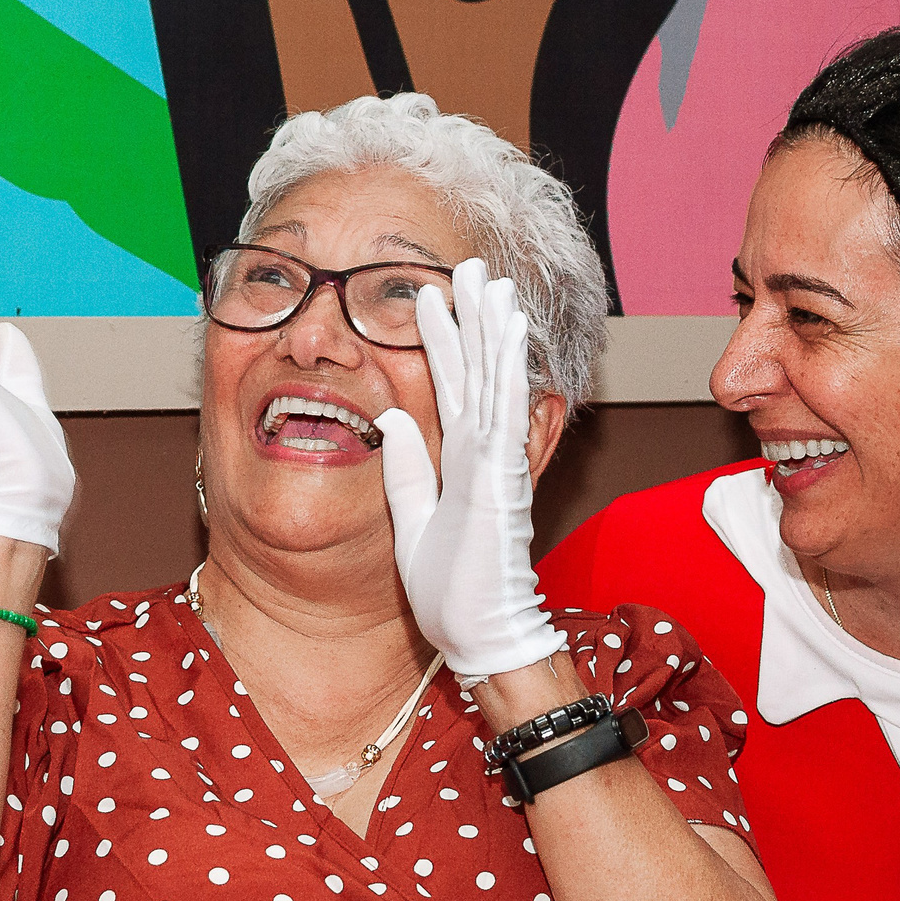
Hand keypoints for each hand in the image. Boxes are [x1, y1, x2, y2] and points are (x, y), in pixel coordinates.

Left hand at [376, 259, 562, 680]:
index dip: (441, 340)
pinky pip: (503, 410)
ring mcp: (495, 462)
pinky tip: (508, 329)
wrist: (477, 635)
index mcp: (458, 463)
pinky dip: (507, 367)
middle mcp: (481, 454)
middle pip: (476, 369)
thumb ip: (404, 472)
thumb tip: (391, 420)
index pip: (448, 386)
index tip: (428, 297)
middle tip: (469, 265)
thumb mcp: (411, 522)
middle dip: (473, 316)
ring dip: (493, 326)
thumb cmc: (452, 592)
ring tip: (490, 279)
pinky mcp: (501, 475)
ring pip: (495, 378)